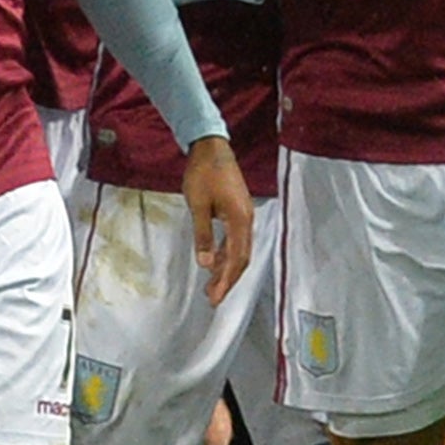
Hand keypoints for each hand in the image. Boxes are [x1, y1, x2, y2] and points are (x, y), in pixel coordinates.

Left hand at [182, 135, 252, 304]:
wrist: (211, 146)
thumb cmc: (203, 173)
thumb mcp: (198, 205)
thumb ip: (203, 234)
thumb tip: (205, 263)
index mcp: (240, 219)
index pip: (236, 258)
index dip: (226, 280)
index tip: (216, 297)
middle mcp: (247, 220)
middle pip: (241, 258)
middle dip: (228, 279)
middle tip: (213, 297)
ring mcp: (244, 215)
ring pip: (239, 250)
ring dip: (226, 268)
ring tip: (212, 284)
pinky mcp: (238, 211)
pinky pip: (235, 239)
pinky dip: (226, 253)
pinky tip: (214, 261)